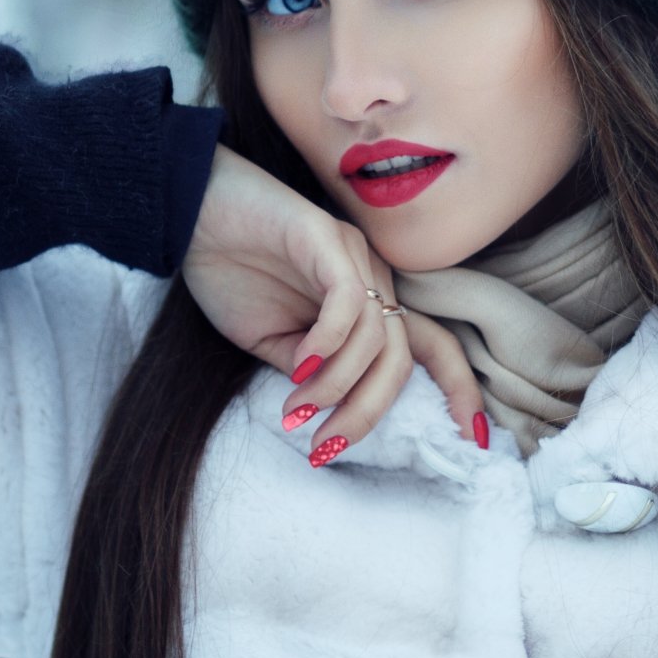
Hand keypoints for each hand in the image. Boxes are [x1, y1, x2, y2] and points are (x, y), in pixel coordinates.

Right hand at [182, 146, 486, 459]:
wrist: (186, 212)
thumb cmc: (229, 270)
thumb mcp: (271, 341)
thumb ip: (307, 371)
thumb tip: (328, 410)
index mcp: (368, 301)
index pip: (432, 347)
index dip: (459, 390)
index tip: (471, 439)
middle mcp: (373, 277)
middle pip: (404, 355)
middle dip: (370, 411)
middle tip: (328, 446)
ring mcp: (354, 255)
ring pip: (378, 337)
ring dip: (337, 386)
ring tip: (297, 408)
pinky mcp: (326, 237)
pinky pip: (349, 302)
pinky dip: (329, 343)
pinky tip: (299, 365)